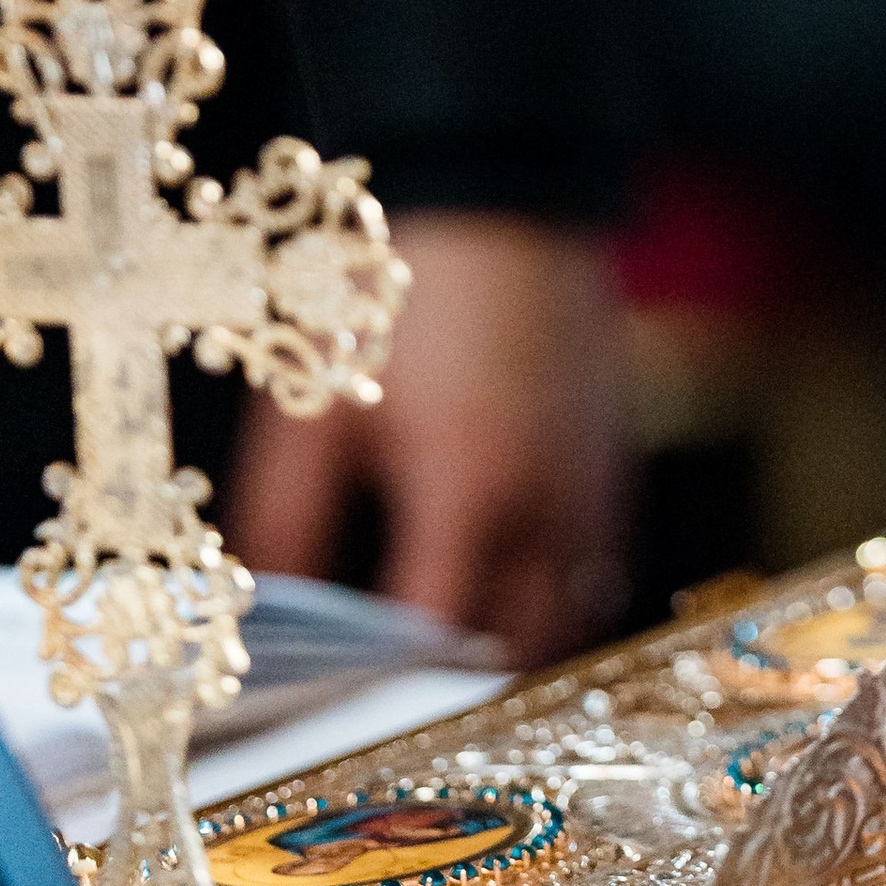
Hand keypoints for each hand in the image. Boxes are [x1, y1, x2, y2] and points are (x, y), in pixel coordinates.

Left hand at [229, 212, 631, 664]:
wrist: (504, 188)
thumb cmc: (399, 291)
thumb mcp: (319, 406)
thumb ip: (286, 526)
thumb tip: (266, 623)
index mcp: (472, 492)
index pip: (439, 642)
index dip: (390, 686)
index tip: (340, 698)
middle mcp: (551, 502)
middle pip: (518, 649)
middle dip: (456, 680)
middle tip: (391, 686)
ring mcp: (598, 482)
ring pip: (571, 613)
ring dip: (513, 641)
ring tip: (446, 641)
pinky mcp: (620, 456)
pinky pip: (601, 562)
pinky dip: (557, 591)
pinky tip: (503, 576)